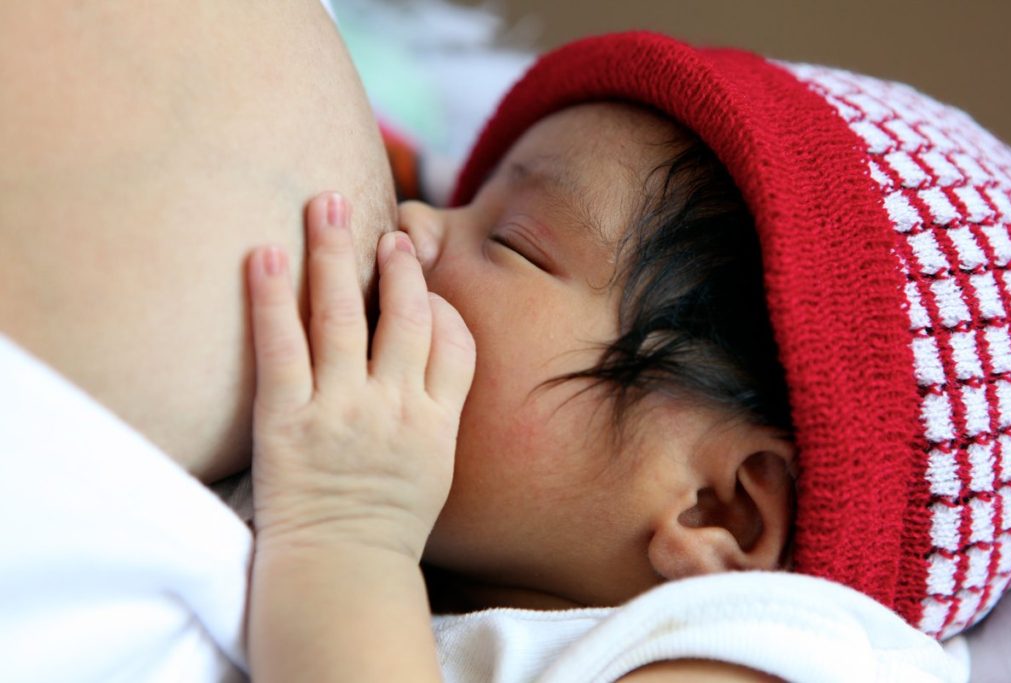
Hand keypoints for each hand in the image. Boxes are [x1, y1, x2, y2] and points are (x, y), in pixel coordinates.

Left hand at [246, 192, 474, 559]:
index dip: (439, 299)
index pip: (455, 340)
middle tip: (386, 227)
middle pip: (405, 313)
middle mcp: (395, 407)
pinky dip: (273, 296)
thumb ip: (437, 408)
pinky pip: (282, 345)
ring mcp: (341, 410)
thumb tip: (427, 356)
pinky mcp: (287, 420)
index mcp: (436, 421)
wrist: (338, 571)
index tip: (420, 275)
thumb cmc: (386, 521)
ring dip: (335, 251)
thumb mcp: (434, 466)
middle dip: (397, 261)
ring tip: (325, 203)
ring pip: (343, 313)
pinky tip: (264, 254)